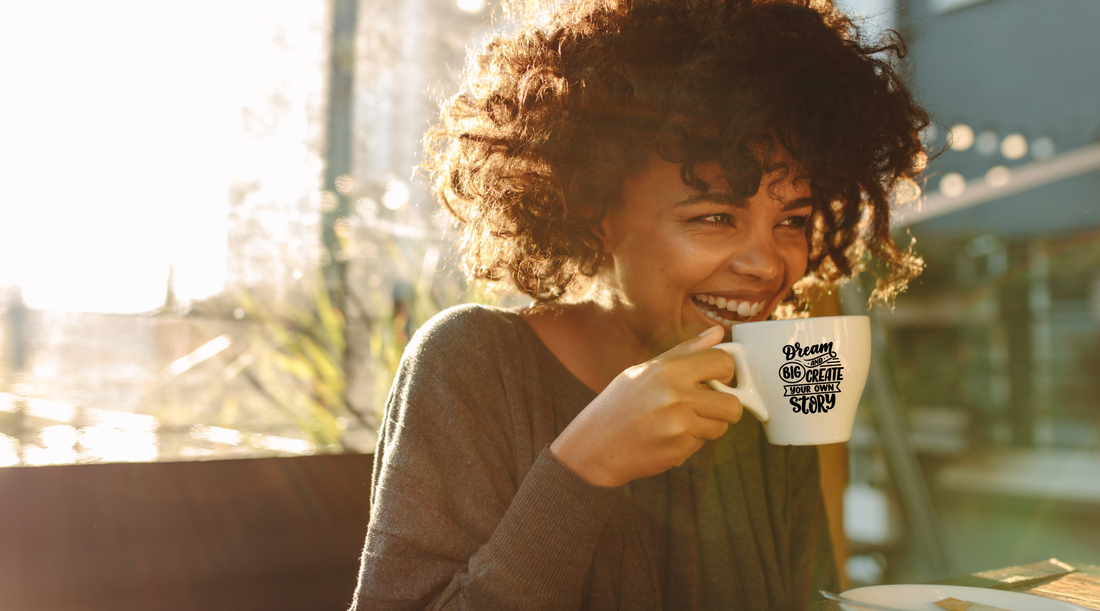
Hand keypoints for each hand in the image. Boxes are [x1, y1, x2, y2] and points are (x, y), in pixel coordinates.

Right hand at [549, 325, 742, 487]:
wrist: (594, 445)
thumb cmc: (619, 403)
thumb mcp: (646, 370)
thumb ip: (686, 352)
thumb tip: (718, 332)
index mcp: (668, 370)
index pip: (723, 363)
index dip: (727, 372)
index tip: (720, 379)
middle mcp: (676, 396)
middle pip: (732, 404)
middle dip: (727, 407)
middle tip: (709, 406)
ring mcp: (679, 425)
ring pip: (721, 426)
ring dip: (708, 425)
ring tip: (682, 421)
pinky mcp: (679, 450)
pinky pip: (703, 443)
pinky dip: (691, 441)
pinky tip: (668, 436)